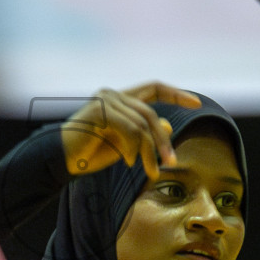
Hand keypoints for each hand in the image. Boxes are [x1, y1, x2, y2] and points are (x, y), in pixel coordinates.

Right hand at [61, 83, 201, 179]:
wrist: (62, 160)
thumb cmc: (91, 153)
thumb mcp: (124, 144)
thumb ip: (143, 134)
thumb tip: (168, 125)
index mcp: (120, 98)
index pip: (153, 88)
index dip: (176, 94)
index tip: (197, 103)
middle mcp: (113, 94)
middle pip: (150, 113)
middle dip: (162, 139)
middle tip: (171, 162)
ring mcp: (105, 100)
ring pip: (142, 124)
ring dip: (149, 151)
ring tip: (149, 171)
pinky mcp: (99, 111)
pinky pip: (130, 129)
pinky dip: (134, 149)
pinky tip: (129, 162)